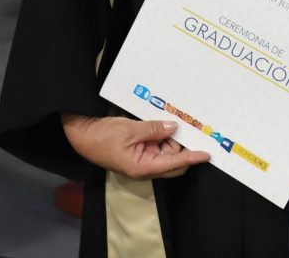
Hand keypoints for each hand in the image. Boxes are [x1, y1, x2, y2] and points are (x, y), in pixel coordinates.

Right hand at [61, 115, 209, 180]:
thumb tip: (174, 127)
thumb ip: (153, 129)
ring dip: (171, 137)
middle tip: (191, 128)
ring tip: (174, 120)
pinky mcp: (138, 151)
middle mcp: (145, 167)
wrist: (82, 134)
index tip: (206, 154)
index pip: (174, 164)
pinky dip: (162, 134)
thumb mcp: (129, 130)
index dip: (191, 158)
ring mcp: (142, 159)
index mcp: (142, 167)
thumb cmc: (101, 136)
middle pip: (173, 160)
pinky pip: (156, 144)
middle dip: (182, 145)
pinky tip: (164, 123)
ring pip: (166, 150)